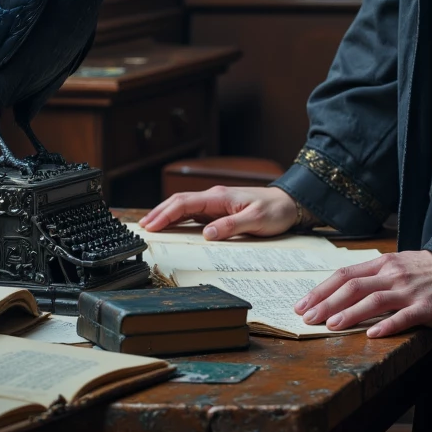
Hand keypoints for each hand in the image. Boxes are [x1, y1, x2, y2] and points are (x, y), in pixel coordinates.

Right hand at [139, 185, 297, 239]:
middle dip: (159, 213)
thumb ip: (231, 226)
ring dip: (167, 215)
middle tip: (142, 228)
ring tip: (151, 227)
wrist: (290, 203)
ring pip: (185, 206)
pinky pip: (194, 212)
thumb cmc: (275, 210)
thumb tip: (207, 233)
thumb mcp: (256, 220)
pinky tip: (173, 226)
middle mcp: (215, 197)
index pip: (185, 203)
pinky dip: (179, 218)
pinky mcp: (220, 209)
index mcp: (219, 197)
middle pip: (179, 202)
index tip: (150, 226)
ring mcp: (216, 203)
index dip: (165, 214)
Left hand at [296, 250, 431, 337]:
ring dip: (350, 313)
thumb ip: (378, 276)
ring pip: (373, 300)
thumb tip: (348, 290)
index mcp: (385, 263)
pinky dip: (386, 326)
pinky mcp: (428, 308)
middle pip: (353, 286)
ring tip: (331, 326)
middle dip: (326, 303)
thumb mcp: (403, 265)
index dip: (321, 290)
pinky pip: (404, 317)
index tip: (302, 304)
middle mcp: (394, 274)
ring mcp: (410, 291)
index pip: (345, 275)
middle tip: (306, 319)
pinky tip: (372, 336)